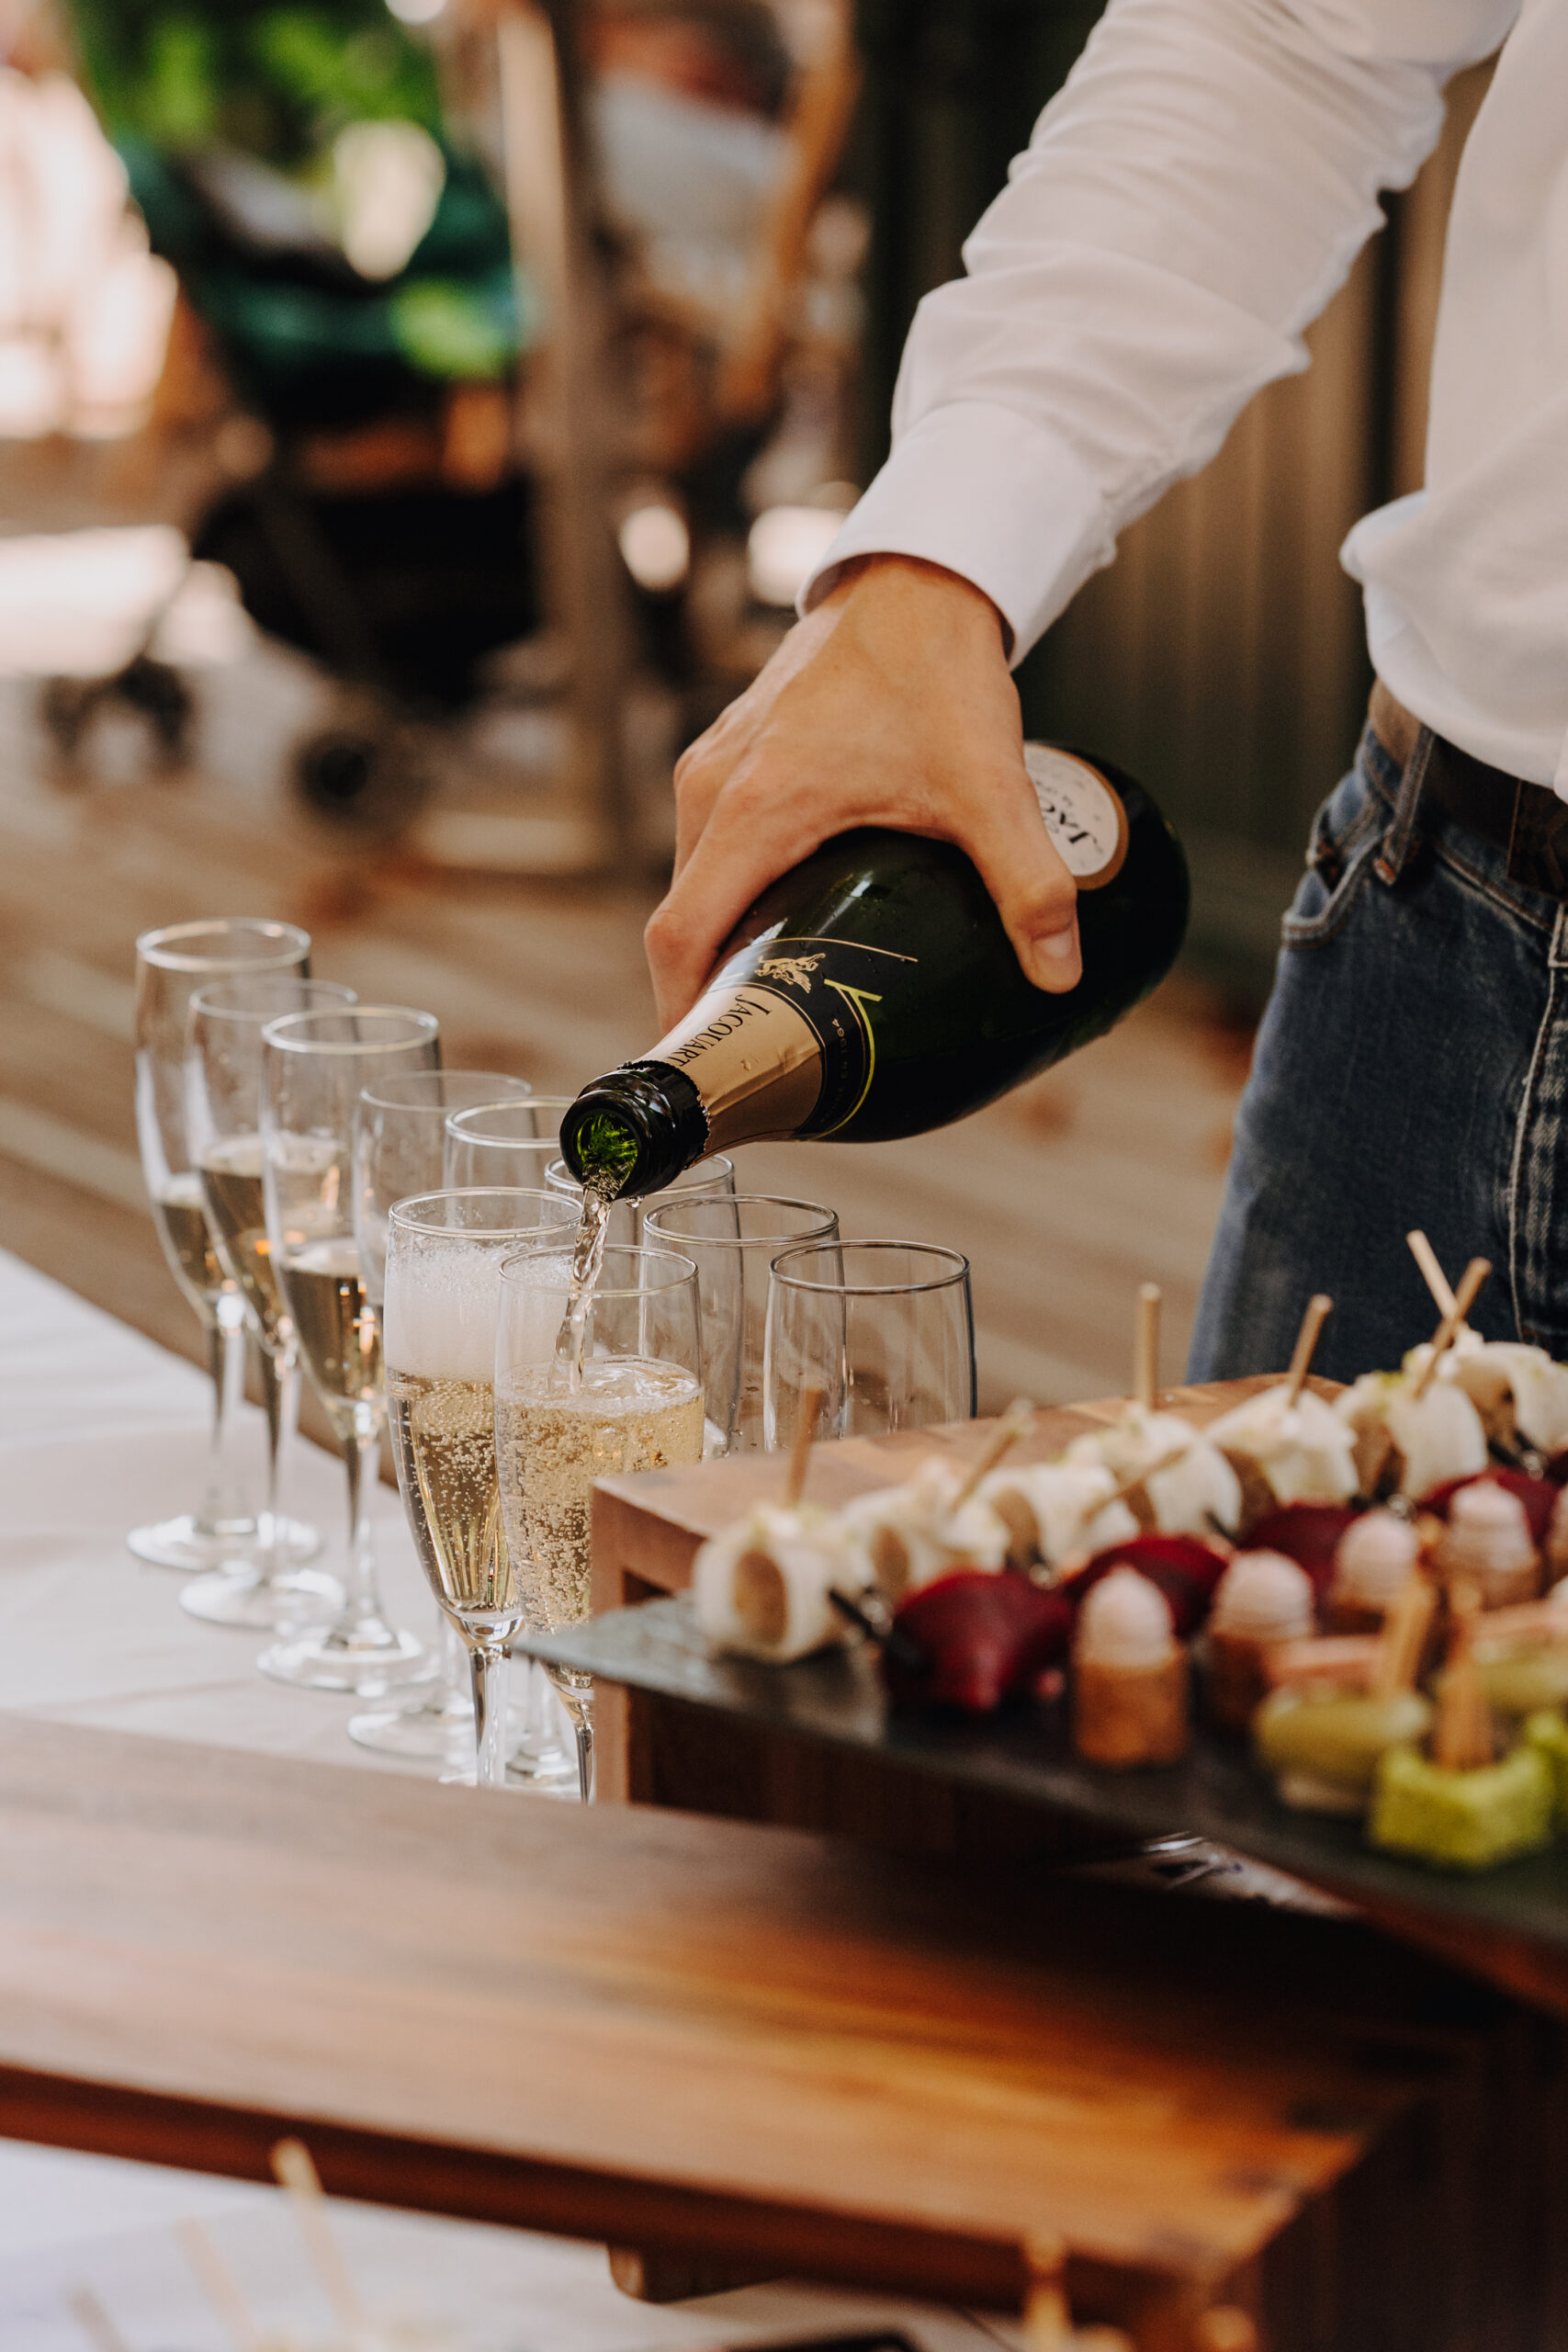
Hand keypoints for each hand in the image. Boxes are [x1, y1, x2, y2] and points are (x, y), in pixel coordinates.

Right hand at [644, 555, 1081, 1028]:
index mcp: (753, 810)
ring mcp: (713, 766)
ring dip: (719, 941)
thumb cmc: (935, 672)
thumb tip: (1059, 974)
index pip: (681, 937)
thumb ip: (1027, 883)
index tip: (710, 1071)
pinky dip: (728, 893)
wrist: (916, 580)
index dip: (684, 1015)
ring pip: (691, 879)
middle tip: (759, 1056)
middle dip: (708, 992)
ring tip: (771, 1001)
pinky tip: (783, 924)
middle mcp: (712, 789)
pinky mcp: (728, 751)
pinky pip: (707, 842)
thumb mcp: (987, 786)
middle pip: (681, 920)